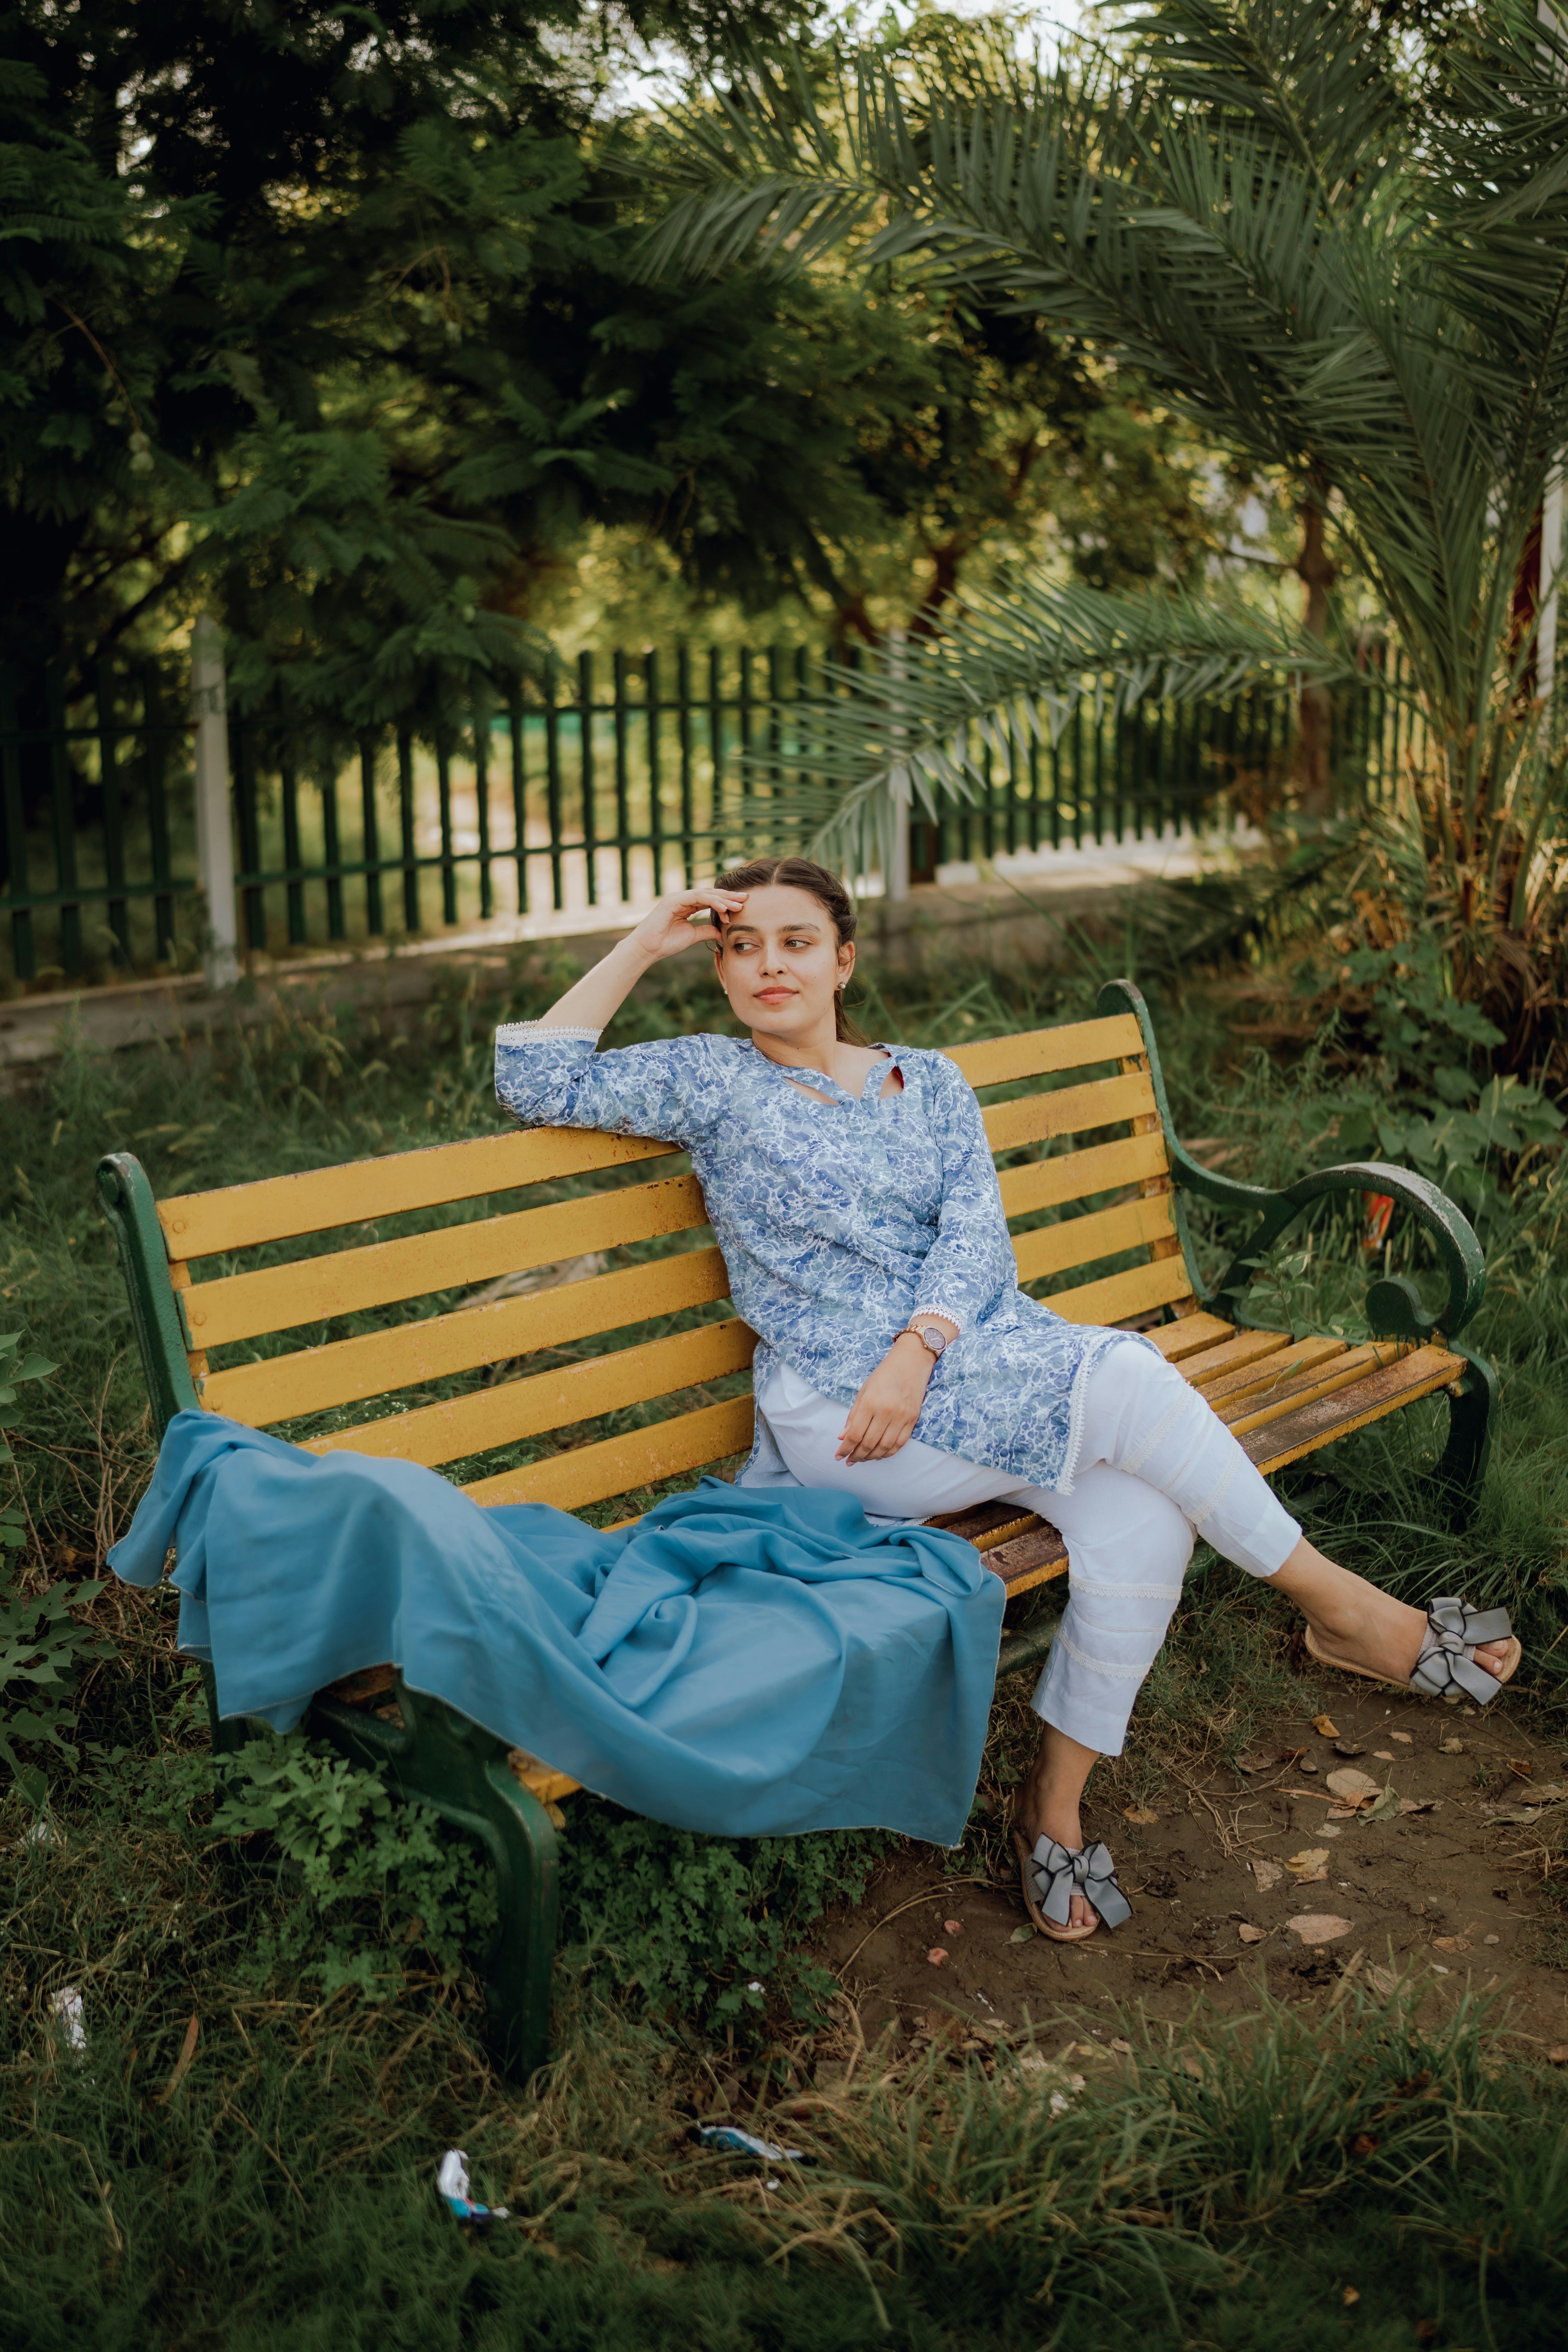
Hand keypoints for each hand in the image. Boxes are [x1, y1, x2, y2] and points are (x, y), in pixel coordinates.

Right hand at [626, 885, 747, 965]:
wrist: (648, 949)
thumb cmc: (666, 943)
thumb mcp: (692, 936)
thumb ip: (706, 931)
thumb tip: (721, 932)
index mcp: (686, 905)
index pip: (710, 900)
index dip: (726, 902)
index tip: (741, 906)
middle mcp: (682, 898)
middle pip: (710, 893)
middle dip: (728, 896)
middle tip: (745, 897)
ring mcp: (677, 897)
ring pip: (705, 893)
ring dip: (723, 898)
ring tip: (738, 903)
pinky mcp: (673, 900)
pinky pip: (696, 898)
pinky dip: (711, 901)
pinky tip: (723, 907)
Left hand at [836, 1333, 935, 1464]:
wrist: (911, 1363)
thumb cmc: (884, 1375)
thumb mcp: (863, 1391)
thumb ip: (853, 1415)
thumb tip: (842, 1436)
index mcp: (870, 1403)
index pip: (855, 1434)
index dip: (845, 1449)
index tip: (838, 1456)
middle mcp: (886, 1412)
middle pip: (869, 1444)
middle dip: (856, 1456)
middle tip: (849, 1461)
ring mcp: (901, 1417)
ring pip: (884, 1447)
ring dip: (871, 1457)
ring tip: (862, 1459)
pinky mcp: (913, 1420)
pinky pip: (899, 1444)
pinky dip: (888, 1453)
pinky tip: (879, 1455)